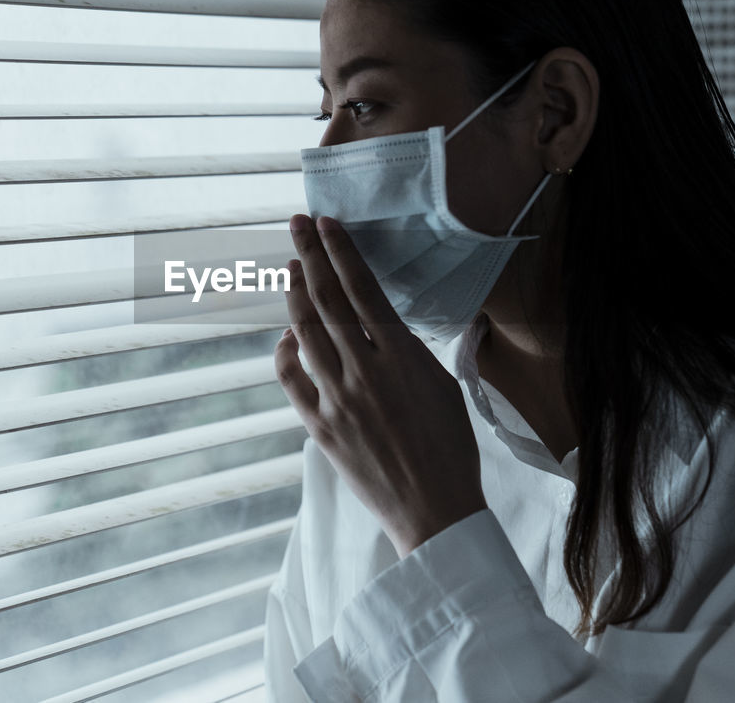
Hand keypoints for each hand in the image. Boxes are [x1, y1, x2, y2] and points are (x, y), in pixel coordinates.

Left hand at [274, 212, 488, 557]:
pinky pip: (291, 379)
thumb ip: (412, 350)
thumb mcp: (444, 385)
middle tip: (296, 225)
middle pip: (326, 301)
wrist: (434, 510)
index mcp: (402, 357)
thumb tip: (389, 325)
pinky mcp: (319, 427)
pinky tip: (286, 336)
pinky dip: (284, 352)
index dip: (341, 252)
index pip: (363, 290)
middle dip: (310, 256)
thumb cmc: (450, 449)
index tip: (326, 224)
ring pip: (304, 333)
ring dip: (295, 295)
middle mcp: (365, 372)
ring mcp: (337, 399)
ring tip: (292, 268)